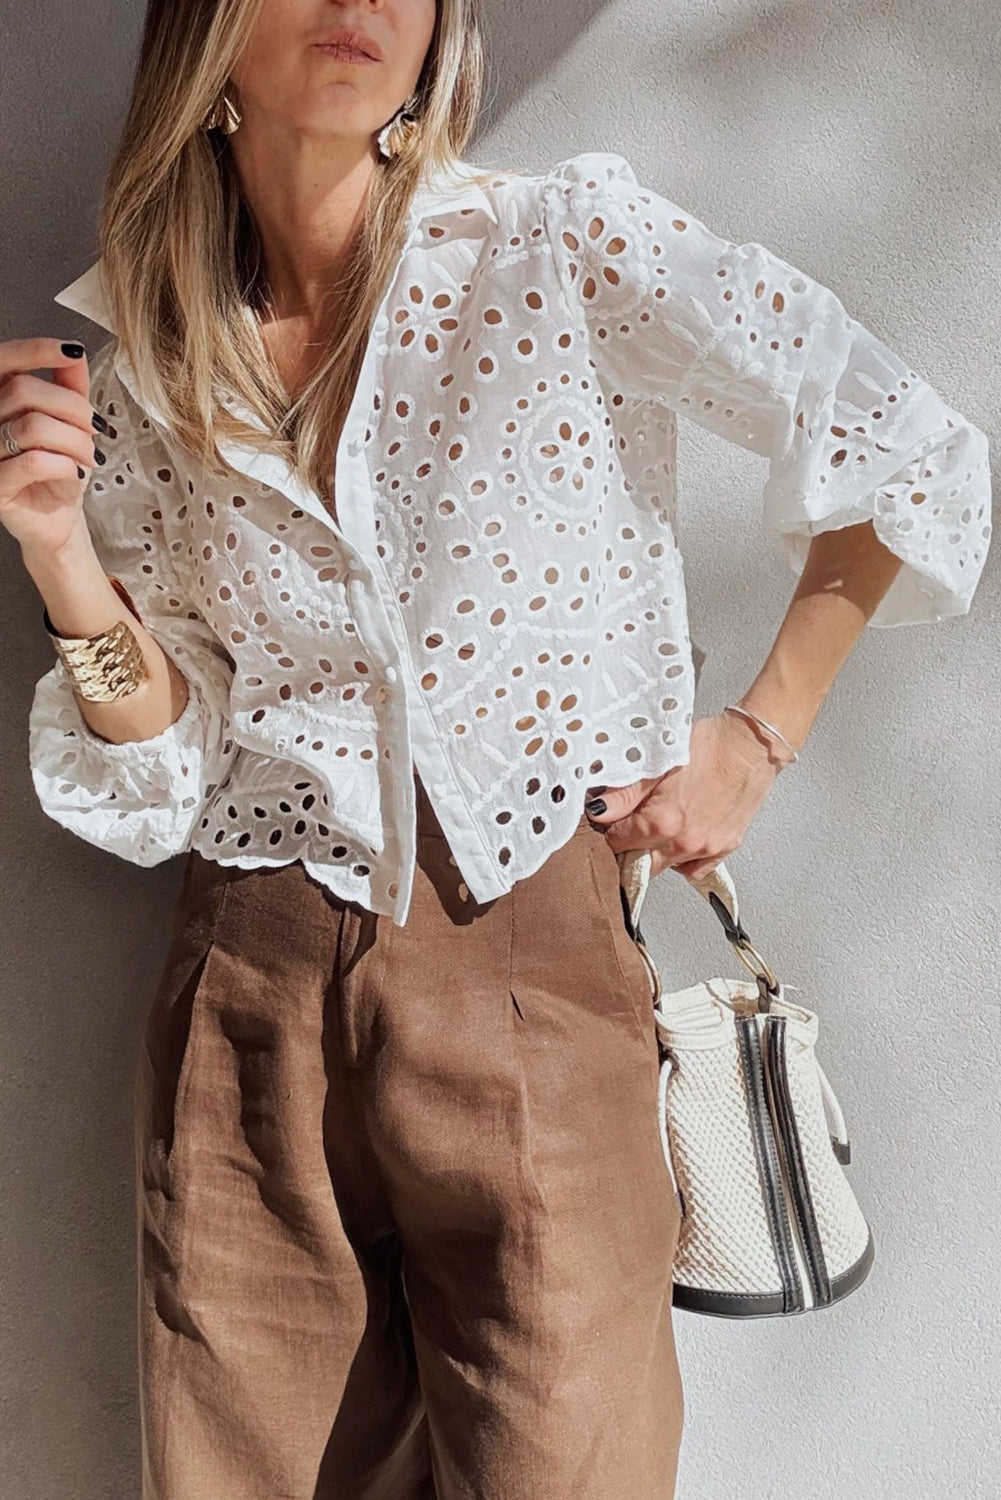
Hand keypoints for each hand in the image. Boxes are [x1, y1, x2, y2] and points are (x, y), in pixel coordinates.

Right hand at [0, 336, 98, 556]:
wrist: (58, 518)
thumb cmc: (59, 469)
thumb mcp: (70, 424)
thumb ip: (70, 388)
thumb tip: (74, 354)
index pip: (4, 361)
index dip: (36, 350)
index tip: (72, 352)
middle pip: (24, 391)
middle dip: (72, 409)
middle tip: (94, 430)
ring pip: (32, 427)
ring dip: (75, 441)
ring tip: (89, 457)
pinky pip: (33, 463)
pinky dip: (65, 465)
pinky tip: (75, 472)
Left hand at [584, 710, 790, 880]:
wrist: (751, 746)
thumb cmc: (709, 747)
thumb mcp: (658, 762)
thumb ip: (625, 793)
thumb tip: (599, 811)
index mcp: (661, 821)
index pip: (618, 843)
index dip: (610, 831)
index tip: (611, 821)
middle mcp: (684, 842)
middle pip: (640, 864)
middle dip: (630, 849)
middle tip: (630, 828)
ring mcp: (706, 848)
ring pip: (667, 867)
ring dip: (655, 853)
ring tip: (658, 827)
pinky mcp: (725, 847)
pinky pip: (695, 869)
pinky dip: (683, 861)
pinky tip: (679, 841)